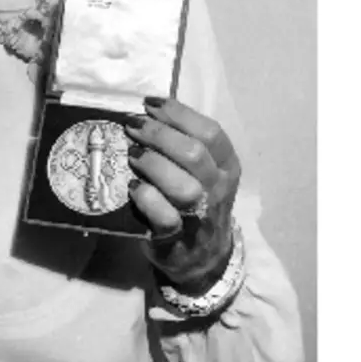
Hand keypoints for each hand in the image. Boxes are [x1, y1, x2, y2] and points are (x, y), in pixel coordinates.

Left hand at [125, 96, 241, 292]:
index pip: (210, 132)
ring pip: (184, 186)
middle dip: (159, 134)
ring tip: (132, 154)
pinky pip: (165, 216)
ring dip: (153, 164)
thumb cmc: (197, 202)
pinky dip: (147, 198)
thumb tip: (147, 112)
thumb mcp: (205, 172)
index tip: (149, 104)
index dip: (178, 114)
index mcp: (227, 165)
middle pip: (195, 154)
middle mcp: (219, 189)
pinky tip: (133, 187)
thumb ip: (184, 144)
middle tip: (133, 126)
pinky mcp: (178, 238)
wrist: (204, 257)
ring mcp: (201, 215)